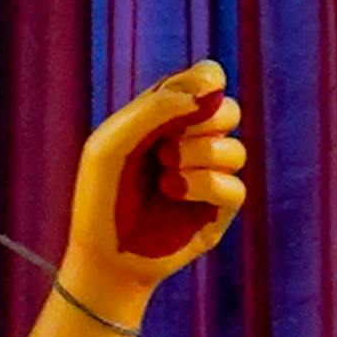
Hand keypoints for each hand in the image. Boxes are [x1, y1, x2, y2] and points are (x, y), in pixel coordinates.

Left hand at [59, 66, 249, 320]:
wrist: (104, 256)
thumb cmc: (101, 195)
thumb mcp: (115, 142)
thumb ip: (158, 107)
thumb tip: (213, 91)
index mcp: (167, 118)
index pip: (206, 79)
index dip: (205, 81)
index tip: (185, 98)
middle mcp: (192, 143)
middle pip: (229, 111)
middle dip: (205, 121)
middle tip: (168, 143)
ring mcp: (209, 176)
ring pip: (235, 150)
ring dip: (199, 155)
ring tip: (165, 171)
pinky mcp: (219, 210)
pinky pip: (235, 186)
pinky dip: (204, 184)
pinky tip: (172, 192)